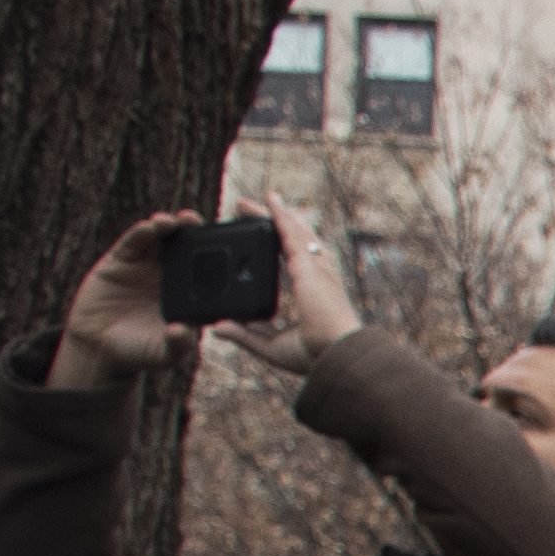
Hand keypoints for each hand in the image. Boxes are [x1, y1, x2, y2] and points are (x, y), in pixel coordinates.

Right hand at [54, 211, 206, 391]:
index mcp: (188, 293)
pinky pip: (133, 242)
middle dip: (193, 231)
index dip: (215, 254)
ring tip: (174, 221)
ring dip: (168, 225)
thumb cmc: (139, 351)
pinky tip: (149, 226)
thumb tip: (184, 331)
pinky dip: (142, 232)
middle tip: (197, 221)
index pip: (207, 268)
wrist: (98, 347)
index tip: (226, 244)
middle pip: (186, 245)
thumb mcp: (163, 353)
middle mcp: (170, 274)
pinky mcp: (120, 260)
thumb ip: (177, 345)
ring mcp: (145, 265)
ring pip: (161, 238)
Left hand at [209, 202, 362, 376]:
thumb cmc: (316, 356)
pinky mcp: (308, 265)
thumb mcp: (272, 346)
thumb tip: (216, 328)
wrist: (337, 354)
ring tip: (257, 200)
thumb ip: (244, 336)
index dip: (281, 245)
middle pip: (294, 240)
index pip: (294, 260)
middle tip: (252, 210)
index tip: (264, 236)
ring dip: (274, 214)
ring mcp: (315, 268)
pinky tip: (270, 202)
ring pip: (293, 232)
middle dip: (276, 222)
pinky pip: (291, 233)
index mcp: (313, 292)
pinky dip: (280, 216)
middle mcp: (317, 275)